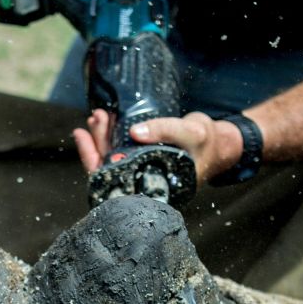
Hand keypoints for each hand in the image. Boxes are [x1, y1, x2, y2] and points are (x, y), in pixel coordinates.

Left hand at [72, 109, 243, 183]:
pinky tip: (102, 121)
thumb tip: (134, 132)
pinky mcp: (141, 159)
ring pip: (111, 158)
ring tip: (98, 115)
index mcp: (151, 188)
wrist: (217, 145)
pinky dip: (109, 136)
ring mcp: (139, 171)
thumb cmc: (207, 144)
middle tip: (96, 118)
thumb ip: (165, 130)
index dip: (94, 160)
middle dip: (96, 142)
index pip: (112, 180)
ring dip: (101, 137)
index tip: (84, 137)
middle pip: (107, 168)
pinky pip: (118, 151)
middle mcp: (140, 183)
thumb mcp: (192, 133)